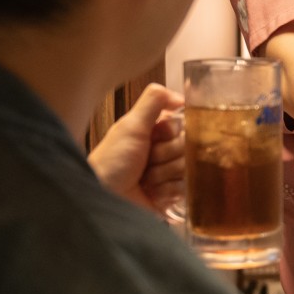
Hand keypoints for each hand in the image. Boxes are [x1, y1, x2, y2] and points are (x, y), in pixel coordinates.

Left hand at [88, 84, 185, 213]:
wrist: (104, 197)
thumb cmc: (111, 161)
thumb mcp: (130, 125)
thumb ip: (154, 101)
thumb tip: (182, 96)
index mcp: (156, 131)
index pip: (184, 125)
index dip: (171, 133)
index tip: (154, 137)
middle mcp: (165, 150)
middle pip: (188, 146)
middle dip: (166, 155)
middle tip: (146, 161)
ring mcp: (170, 173)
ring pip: (189, 167)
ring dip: (165, 174)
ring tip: (145, 179)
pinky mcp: (174, 194)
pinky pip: (187, 188)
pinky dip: (168, 191)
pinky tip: (152, 192)